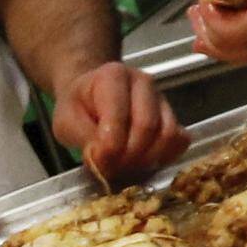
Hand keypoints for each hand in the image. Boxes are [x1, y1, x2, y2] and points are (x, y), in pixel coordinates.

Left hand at [54, 59, 183, 179]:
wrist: (91, 96)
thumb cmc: (79, 107)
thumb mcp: (66, 120)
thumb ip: (83, 137)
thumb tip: (103, 157)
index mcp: (113, 76)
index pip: (119, 117)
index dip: (110, 148)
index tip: (99, 163)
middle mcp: (143, 83)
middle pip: (147, 127)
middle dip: (128, 157)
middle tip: (112, 170)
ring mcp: (161, 99)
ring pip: (168, 135)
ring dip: (147, 160)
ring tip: (125, 167)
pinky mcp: (173, 116)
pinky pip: (179, 140)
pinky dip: (165, 157)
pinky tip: (144, 162)